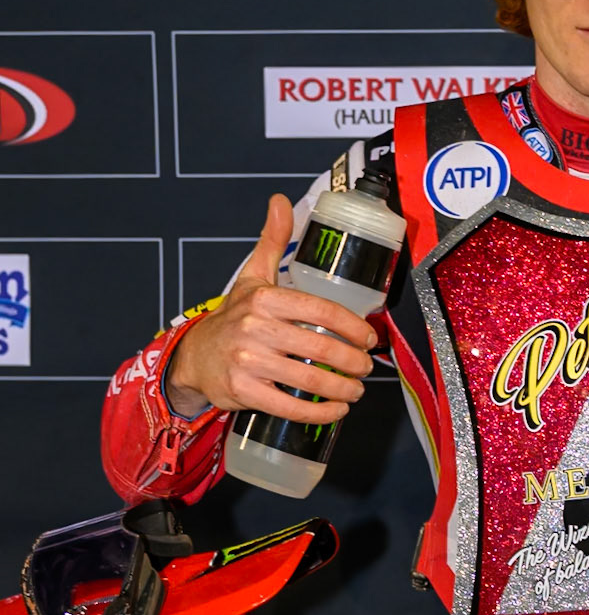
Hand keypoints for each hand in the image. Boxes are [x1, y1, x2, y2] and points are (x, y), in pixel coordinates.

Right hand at [164, 193, 375, 421]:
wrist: (193, 357)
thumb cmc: (233, 317)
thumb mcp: (251, 276)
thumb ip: (272, 241)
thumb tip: (281, 201)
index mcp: (264, 298)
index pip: (323, 310)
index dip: (354, 327)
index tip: (369, 339)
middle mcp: (255, 328)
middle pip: (322, 348)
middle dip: (354, 363)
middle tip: (365, 368)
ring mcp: (248, 362)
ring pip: (310, 380)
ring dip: (343, 390)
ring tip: (355, 390)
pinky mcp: (244, 392)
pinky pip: (290, 407)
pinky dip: (320, 413)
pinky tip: (336, 411)